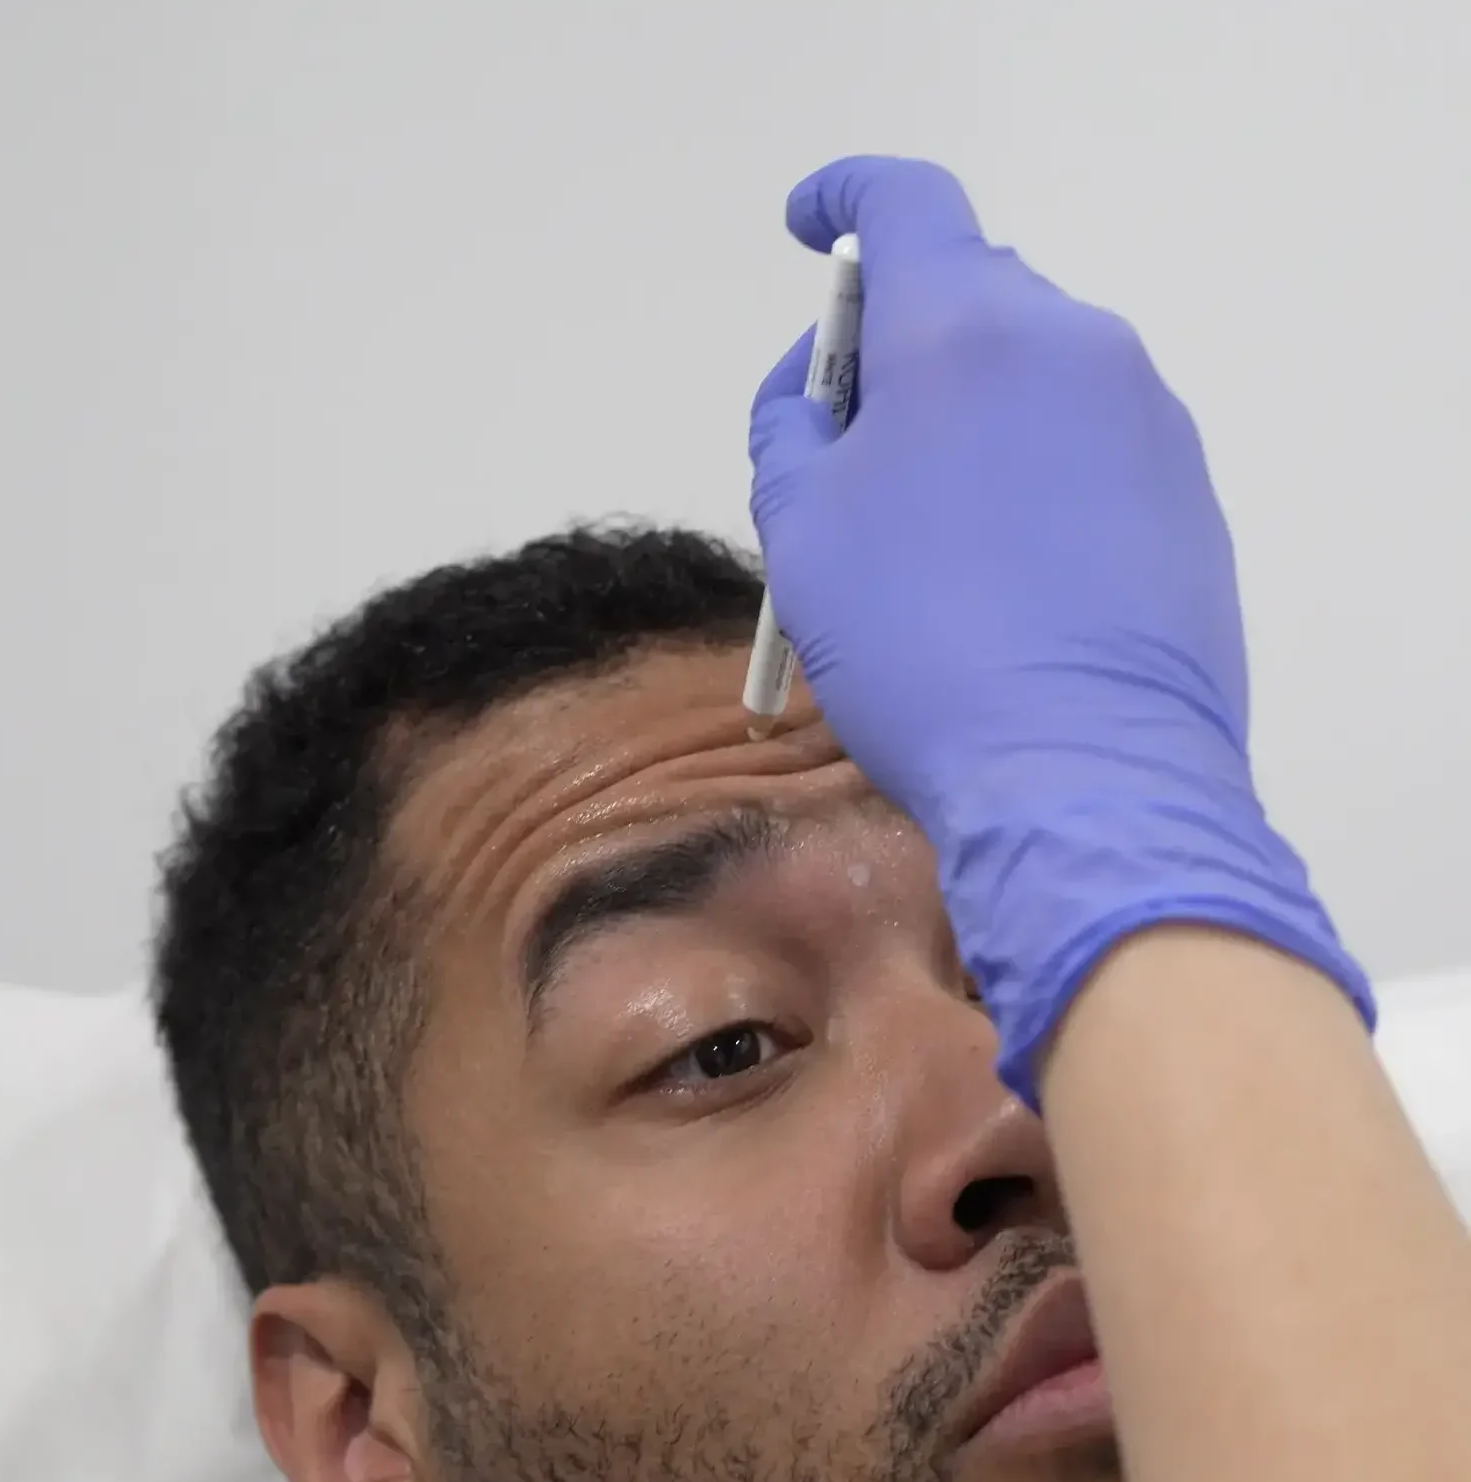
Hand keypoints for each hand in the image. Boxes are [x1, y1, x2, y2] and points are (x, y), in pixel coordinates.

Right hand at [748, 155, 1371, 1102]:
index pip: (900, 201)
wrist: (1085, 780)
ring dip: (973, 414)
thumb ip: (792, 428)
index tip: (806, 228)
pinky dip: (1038, 473)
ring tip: (931, 538)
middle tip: (852, 445)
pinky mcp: (1192, 495)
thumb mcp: (800, 534)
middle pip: (972, 291)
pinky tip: (1010, 578)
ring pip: (1038, 373)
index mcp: (963, 327)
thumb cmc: (915, 648)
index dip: (841, 198)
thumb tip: (821, 391)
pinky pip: (1092, 445)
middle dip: (902, 341)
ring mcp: (1148, 417)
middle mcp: (1072, 341)